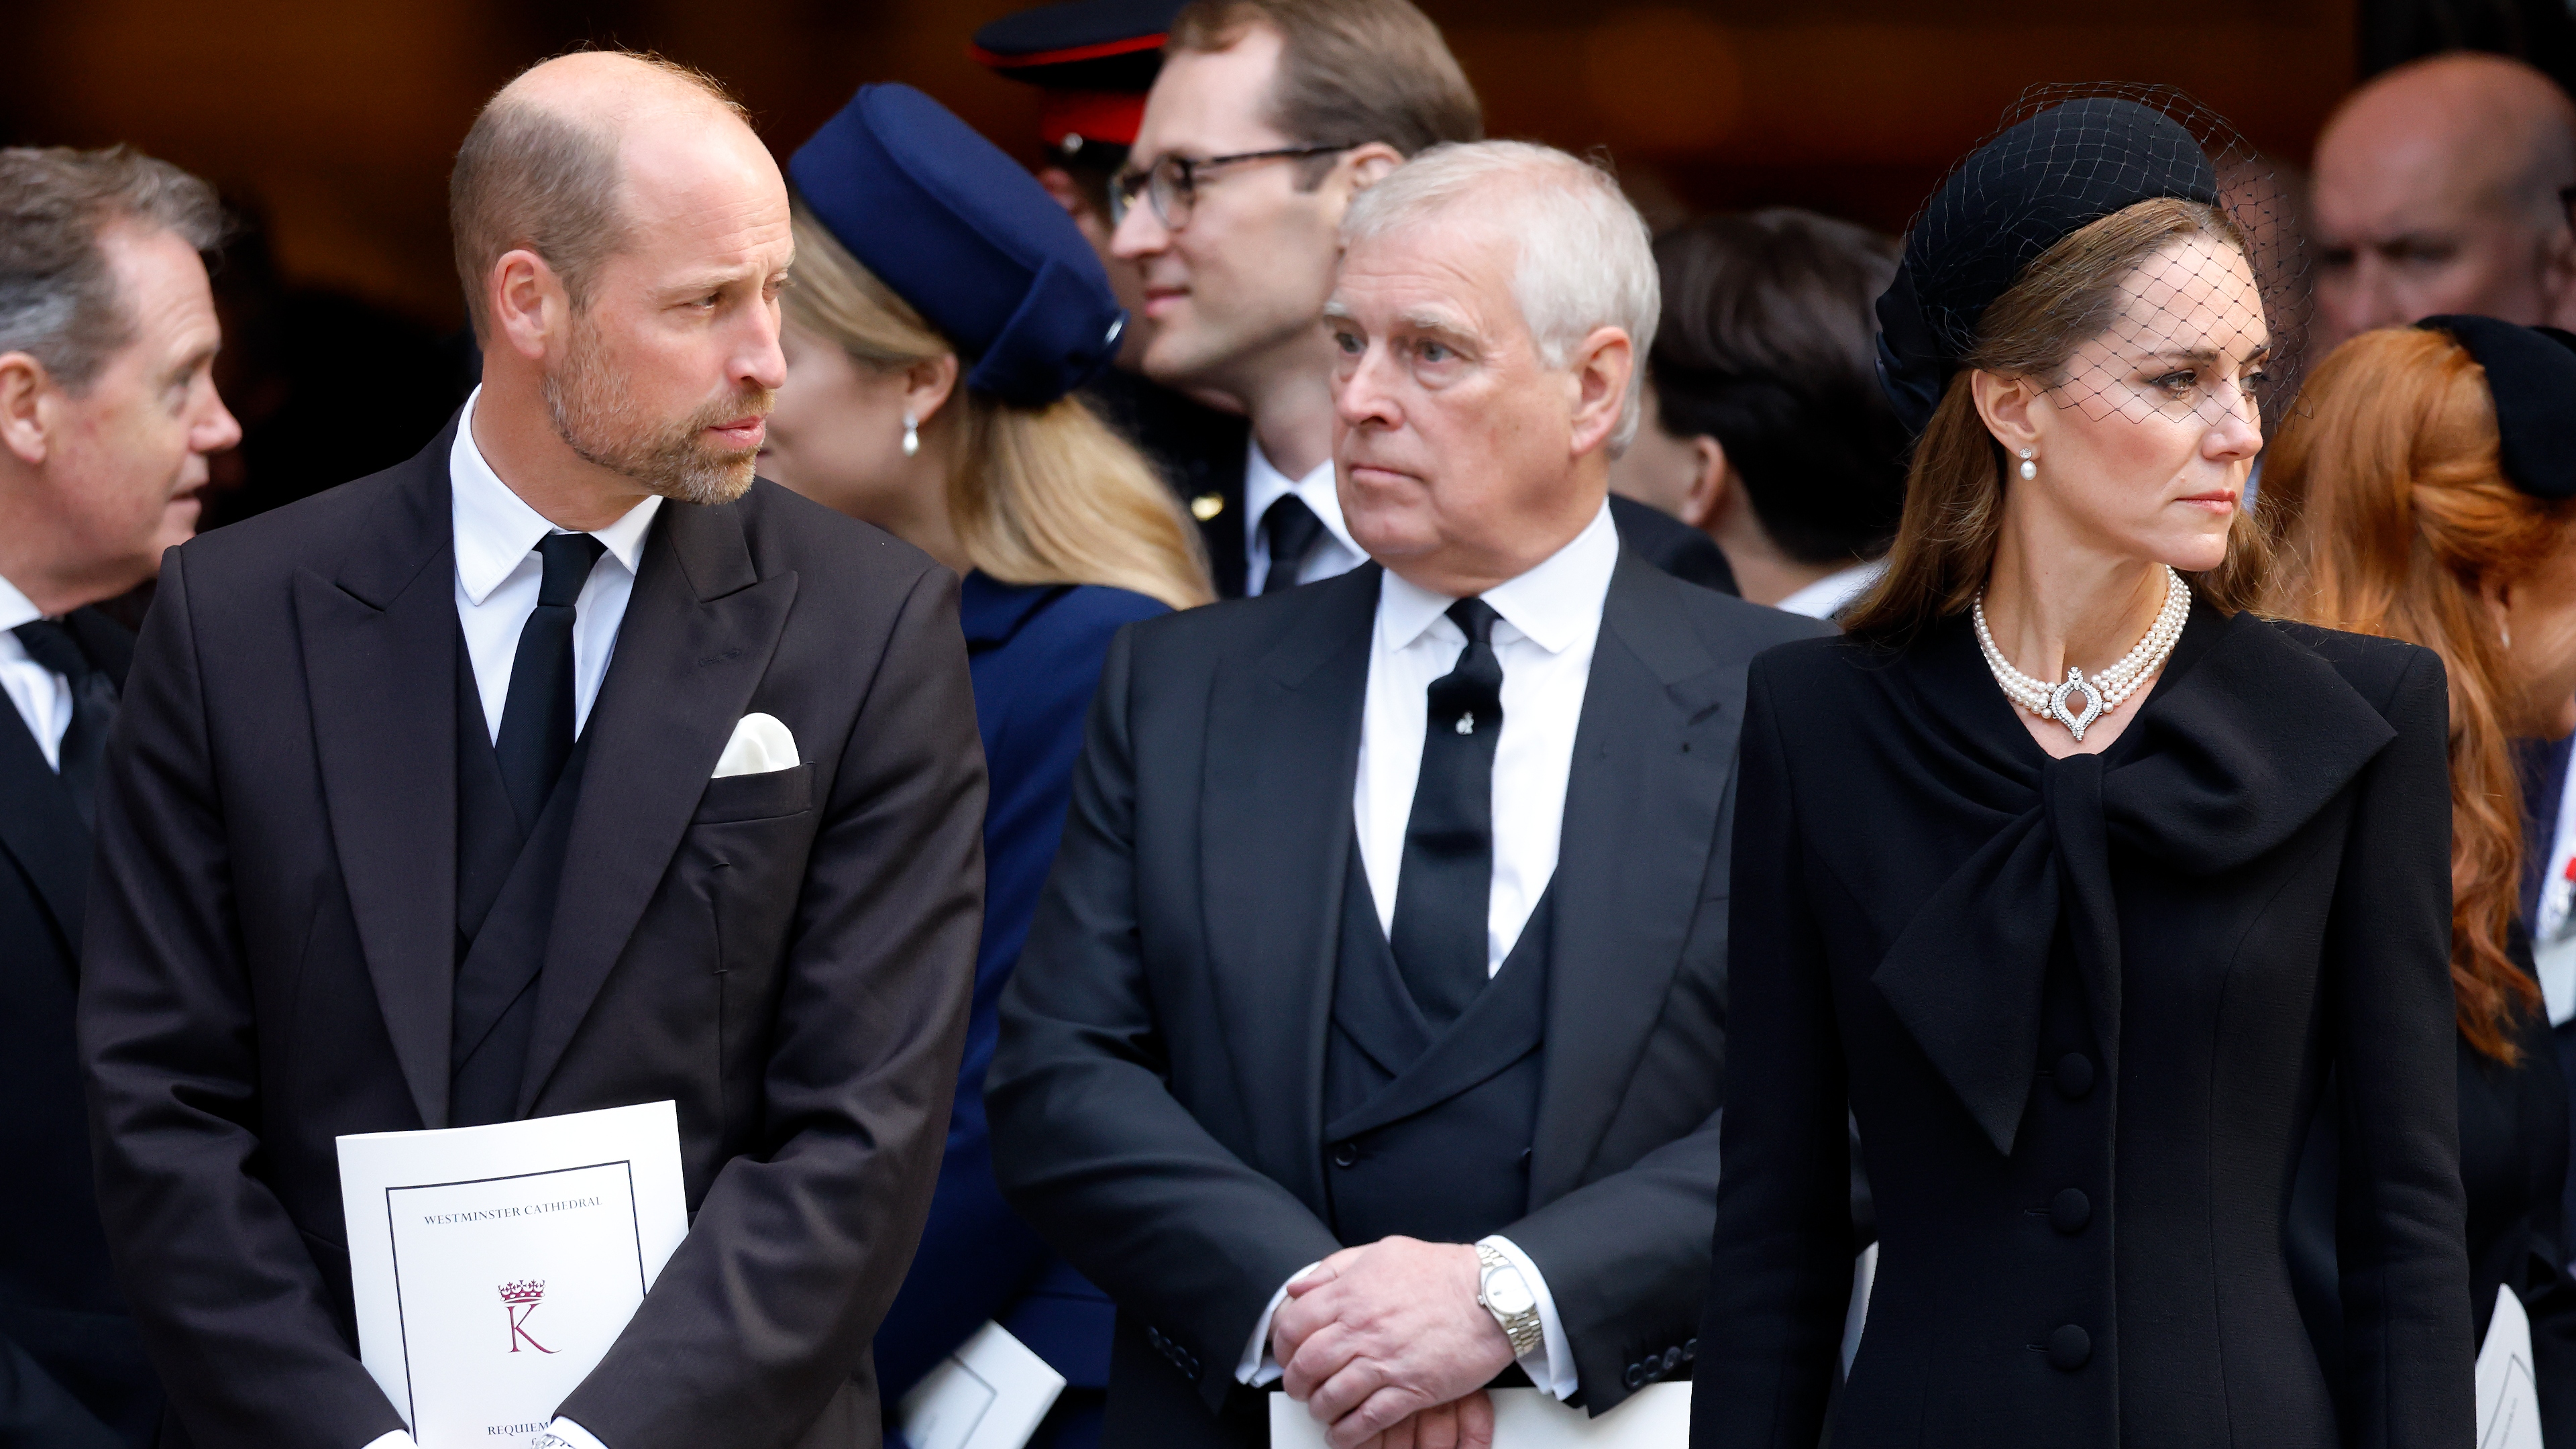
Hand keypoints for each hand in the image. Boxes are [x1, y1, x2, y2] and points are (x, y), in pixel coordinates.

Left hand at [1271, 1237, 1514, 1448]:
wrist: (1493, 1295)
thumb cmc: (1442, 1272)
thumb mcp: (1383, 1251)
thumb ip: (1336, 1267)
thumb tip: (1299, 1287)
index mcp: (1352, 1293)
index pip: (1294, 1324)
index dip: (1282, 1345)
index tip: (1286, 1354)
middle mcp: (1362, 1328)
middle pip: (1307, 1364)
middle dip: (1295, 1382)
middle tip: (1299, 1388)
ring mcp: (1386, 1360)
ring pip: (1332, 1395)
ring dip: (1320, 1409)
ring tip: (1322, 1411)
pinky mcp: (1411, 1388)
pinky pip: (1368, 1419)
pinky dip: (1348, 1432)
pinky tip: (1342, 1433)